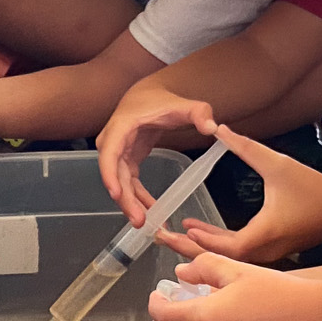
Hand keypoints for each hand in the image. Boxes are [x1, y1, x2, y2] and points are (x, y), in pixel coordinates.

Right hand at [97, 82, 217, 224]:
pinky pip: (129, 185)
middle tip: (140, 221)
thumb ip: (200, 112)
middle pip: (113, 175)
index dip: (110, 175)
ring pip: (119, 184)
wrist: (147, 95)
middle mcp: (113, 142)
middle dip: (125, 200)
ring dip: (131, 205)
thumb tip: (212, 127)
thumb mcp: (184, 105)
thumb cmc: (161, 100)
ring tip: (148, 225)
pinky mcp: (126, 162)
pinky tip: (153, 212)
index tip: (116, 194)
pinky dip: (139, 199)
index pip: (109, 153)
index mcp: (121, 127)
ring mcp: (118, 154)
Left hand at [178, 124, 321, 263]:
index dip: (200, 240)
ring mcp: (267, 255)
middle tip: (159, 236)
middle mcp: (263, 252)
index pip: (224, 248)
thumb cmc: (314, 188)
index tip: (179, 227)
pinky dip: (215, 243)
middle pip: (218, 259)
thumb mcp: (277, 164)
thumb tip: (219, 128)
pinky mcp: (269, 251)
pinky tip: (197, 229)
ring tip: (171, 233)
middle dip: (187, 247)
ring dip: (198, 246)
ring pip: (225, 258)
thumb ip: (245, 147)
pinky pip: (236, 253)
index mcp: (264, 236)